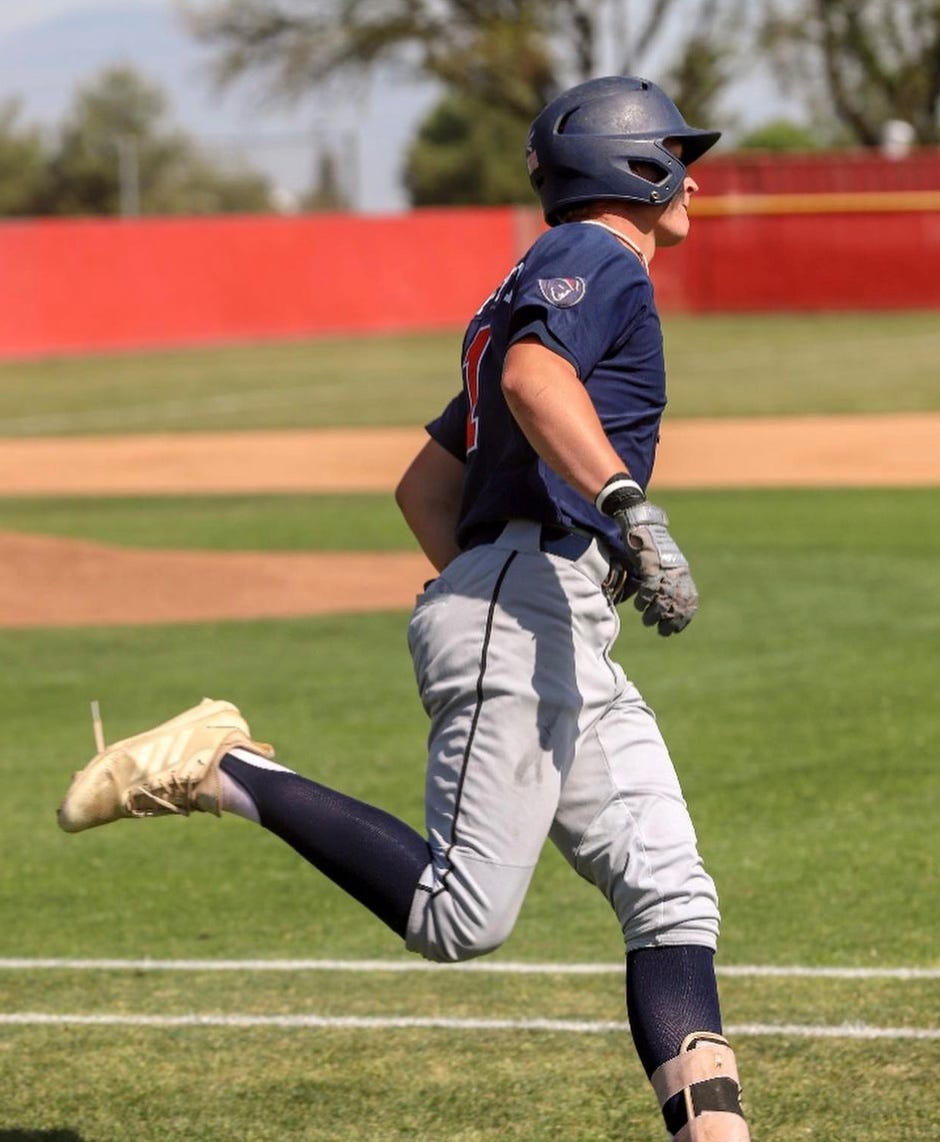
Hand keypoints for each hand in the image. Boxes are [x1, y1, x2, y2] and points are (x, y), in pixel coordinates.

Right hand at [618, 502, 697, 635]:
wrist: (643, 523)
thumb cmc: (649, 547)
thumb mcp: (662, 565)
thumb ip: (665, 581)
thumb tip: (662, 603)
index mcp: (683, 574)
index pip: (690, 601)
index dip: (684, 618)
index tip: (675, 630)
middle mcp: (677, 573)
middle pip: (678, 603)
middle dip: (670, 621)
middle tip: (661, 630)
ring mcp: (665, 569)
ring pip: (664, 599)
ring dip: (655, 614)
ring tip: (647, 620)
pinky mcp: (651, 565)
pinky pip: (650, 588)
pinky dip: (644, 599)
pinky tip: (639, 604)